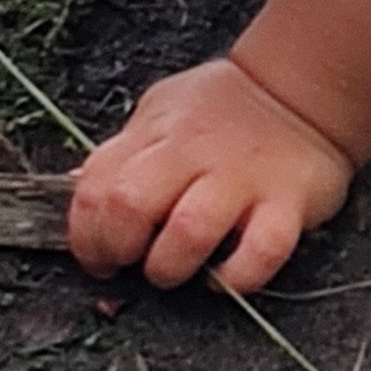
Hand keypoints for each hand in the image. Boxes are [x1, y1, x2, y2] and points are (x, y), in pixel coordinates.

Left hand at [65, 54, 355, 292]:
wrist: (296, 92)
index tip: (94, 256)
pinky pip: (260, 252)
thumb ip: (123, 153)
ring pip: (189, 231)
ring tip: (170, 272)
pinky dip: (237, 277)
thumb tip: (75, 188)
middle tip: (127, 264)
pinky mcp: (286, 205)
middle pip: (131, 204)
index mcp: (154, 135)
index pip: (95, 185)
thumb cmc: (220, 109)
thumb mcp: (158, 115)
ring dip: (169, 266)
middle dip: (117, 248)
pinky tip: (225, 279)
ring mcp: (240, 180)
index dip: (84, 232)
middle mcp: (192, 155)